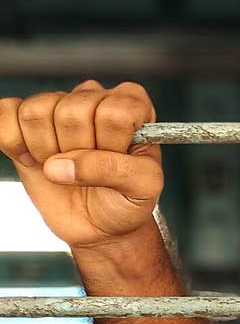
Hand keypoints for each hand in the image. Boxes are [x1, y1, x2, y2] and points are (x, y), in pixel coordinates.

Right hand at [0, 81, 162, 248]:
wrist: (101, 225)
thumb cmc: (127, 199)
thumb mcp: (142, 187)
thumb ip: (114, 169)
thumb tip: (63, 165)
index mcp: (130, 105)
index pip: (113, 112)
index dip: (110, 145)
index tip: (116, 161)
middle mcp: (93, 98)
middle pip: (70, 112)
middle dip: (77, 152)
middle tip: (87, 170)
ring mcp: (56, 106)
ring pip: (35, 112)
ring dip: (46, 151)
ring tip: (63, 166)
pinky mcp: (23, 121)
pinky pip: (4, 114)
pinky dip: (14, 144)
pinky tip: (34, 159)